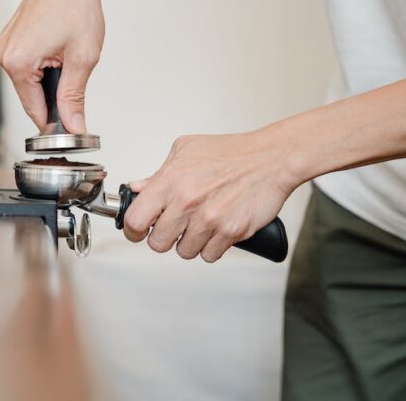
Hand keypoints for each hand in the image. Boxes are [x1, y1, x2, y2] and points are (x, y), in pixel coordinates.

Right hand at [0, 0, 104, 132]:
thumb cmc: (76, 2)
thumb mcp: (83, 58)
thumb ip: (75, 97)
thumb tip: (74, 124)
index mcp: (18, 62)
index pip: (34, 111)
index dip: (56, 122)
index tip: (73, 125)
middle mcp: (5, 53)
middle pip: (31, 96)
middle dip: (55, 95)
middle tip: (78, 74)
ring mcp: (5, 43)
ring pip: (31, 80)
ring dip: (51, 77)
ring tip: (69, 53)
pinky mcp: (11, 36)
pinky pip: (28, 63)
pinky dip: (45, 64)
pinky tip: (60, 46)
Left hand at [123, 131, 298, 261]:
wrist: (271, 158)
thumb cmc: (231, 152)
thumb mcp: (185, 150)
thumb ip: (158, 174)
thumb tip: (137, 190)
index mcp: (170, 180)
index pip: (135, 220)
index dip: (133, 230)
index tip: (139, 230)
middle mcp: (187, 201)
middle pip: (158, 244)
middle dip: (164, 237)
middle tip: (175, 225)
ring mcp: (210, 219)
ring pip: (184, 252)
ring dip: (190, 242)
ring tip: (201, 223)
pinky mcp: (231, 232)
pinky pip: (209, 255)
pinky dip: (212, 246)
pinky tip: (217, 228)